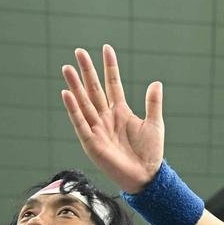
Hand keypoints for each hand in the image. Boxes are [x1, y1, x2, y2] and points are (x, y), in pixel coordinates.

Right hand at [61, 45, 163, 193]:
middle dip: (86, 71)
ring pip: (84, 102)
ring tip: (67, 67)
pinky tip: (67, 93)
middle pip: (94, 89)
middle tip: (79, 51)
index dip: (110, 67)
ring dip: (75, 85)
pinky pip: (80, 122)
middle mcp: (106, 117)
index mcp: (121, 111)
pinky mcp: (91, 141)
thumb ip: (152, 103)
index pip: (113, 84)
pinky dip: (73, 108)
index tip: (107, 48)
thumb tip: (156, 82)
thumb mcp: (154, 124)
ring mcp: (97, 128)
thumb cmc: (150, 152)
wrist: (146, 176)